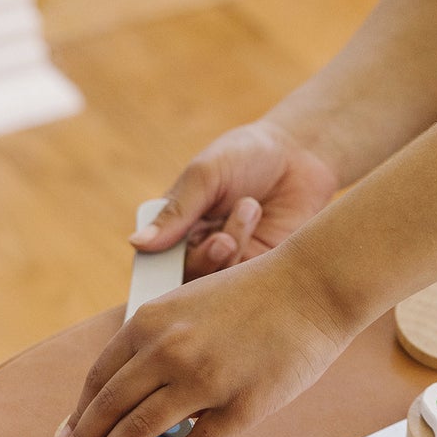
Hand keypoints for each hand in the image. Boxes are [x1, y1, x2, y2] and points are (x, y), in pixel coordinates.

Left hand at [54, 245, 350, 436]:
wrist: (314, 284)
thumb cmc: (260, 291)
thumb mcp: (192, 301)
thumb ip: (160, 339)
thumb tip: (135, 387)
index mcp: (152, 320)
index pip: (98, 378)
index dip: (80, 414)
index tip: (72, 436)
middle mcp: (168, 350)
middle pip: (108, 410)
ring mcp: (203, 380)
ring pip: (138, 434)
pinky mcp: (239, 405)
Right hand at [130, 120, 339, 278]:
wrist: (300, 152)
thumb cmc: (246, 154)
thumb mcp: (206, 174)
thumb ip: (176, 211)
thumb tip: (136, 244)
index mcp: (177, 229)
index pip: (155, 264)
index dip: (160, 270)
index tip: (178, 256)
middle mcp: (200, 250)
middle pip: (186, 280)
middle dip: (204, 261)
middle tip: (222, 240)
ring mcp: (232, 261)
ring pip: (217, 283)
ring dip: (232, 248)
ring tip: (250, 206)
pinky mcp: (263, 267)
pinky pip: (249, 282)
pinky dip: (253, 259)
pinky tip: (258, 219)